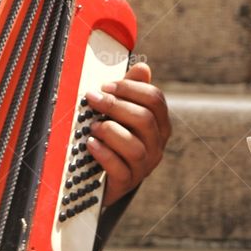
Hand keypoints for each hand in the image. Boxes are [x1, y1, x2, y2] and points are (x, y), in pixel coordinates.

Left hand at [84, 62, 170, 205]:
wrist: (101, 179)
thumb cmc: (112, 140)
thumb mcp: (121, 115)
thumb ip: (130, 93)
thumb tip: (143, 68)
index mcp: (158, 125)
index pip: (155, 100)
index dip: (130, 88)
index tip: (105, 85)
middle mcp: (156, 145)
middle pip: (145, 120)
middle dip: (116, 106)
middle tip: (93, 99)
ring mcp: (143, 166)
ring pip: (135, 147)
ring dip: (110, 132)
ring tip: (92, 127)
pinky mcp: (126, 183)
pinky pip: (120, 169)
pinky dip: (104, 155)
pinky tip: (91, 144)